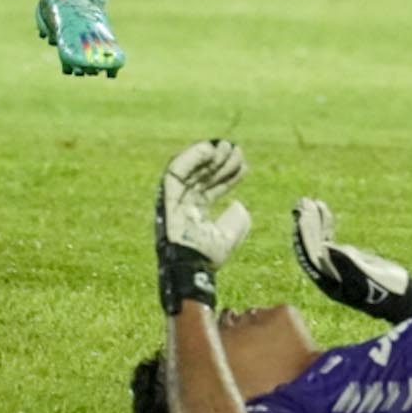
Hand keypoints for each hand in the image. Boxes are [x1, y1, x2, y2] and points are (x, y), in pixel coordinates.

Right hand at [154, 139, 251, 312]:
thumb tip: (239, 206)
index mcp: (196, 212)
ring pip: (192, 170)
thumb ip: (236, 223)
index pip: (213, 188)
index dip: (229, 176)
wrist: (191, 265)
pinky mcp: (166, 193)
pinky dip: (191, 157)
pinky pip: (176, 170)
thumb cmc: (206, 256)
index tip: (244, 165)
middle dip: (221, 163)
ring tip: (226, 147)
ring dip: (209, 156)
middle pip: (204, 176)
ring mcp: (174, 198)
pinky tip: (209, 149)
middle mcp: (185, 203)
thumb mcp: (228, 238)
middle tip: (237, 150)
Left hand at [292, 198, 411, 322]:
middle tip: (304, 202)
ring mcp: (335, 265)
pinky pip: (329, 239)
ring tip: (310, 202)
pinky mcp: (345, 258)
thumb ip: (346, 263)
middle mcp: (328, 274)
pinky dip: (326, 224)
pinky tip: (323, 210)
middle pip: (312, 247)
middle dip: (308, 225)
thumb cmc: (387, 290)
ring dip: (314, 222)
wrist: (403, 296)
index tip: (303, 216)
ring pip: (318, 241)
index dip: (304, 237)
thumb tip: (323, 248)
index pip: (310, 257)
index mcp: (329, 283)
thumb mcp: (367, 277)